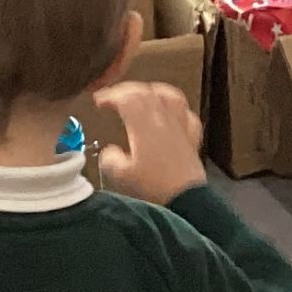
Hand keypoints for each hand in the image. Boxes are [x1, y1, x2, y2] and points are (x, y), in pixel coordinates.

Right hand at [93, 82, 205, 202]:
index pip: (127, 97)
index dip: (111, 95)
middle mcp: (164, 120)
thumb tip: (110, 153)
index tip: (100, 100)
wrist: (185, 201)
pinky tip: (172, 115)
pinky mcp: (191, 140)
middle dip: (127, 90)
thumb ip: (110, 159)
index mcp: (144, 124)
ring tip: (145, 94)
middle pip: (146, 92)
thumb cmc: (154, 188)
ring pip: (170, 97)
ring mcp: (180, 128)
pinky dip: (177, 110)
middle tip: (115, 96)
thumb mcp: (121, 175)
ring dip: (154, 91)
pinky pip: (187, 115)